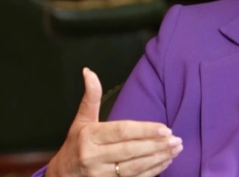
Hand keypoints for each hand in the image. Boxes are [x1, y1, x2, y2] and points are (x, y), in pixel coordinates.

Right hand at [46, 68, 181, 176]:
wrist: (62, 176)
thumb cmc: (76, 144)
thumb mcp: (81, 120)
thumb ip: (90, 97)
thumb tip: (88, 72)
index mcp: (90, 137)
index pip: (121, 132)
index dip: (144, 130)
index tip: (165, 128)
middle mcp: (94, 157)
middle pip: (130, 151)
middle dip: (156, 145)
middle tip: (176, 139)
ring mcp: (101, 175)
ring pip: (134, 167)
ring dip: (158, 158)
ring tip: (176, 149)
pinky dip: (152, 171)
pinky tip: (166, 162)